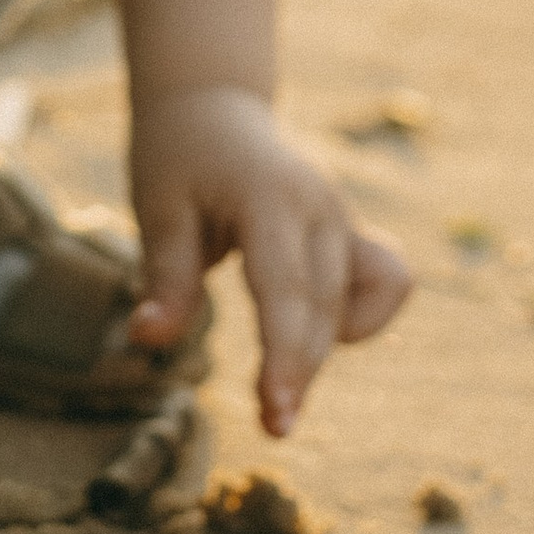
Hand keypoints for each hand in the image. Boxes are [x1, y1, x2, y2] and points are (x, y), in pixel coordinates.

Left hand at [125, 86, 411, 436]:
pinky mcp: (353, 230)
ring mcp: (344, 216)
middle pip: (323, 306)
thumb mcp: (157, 209)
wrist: (213, 106)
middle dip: (301, 371)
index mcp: (268, 196)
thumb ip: (164, 277)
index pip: (286, 287)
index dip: (284, 354)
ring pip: (356, 301)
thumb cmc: (178, 158)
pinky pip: (387, 281)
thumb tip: (146, 340)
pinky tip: (308, 327)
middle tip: (272, 427)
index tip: (277, 411)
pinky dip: (359, 316)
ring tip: (277, 385)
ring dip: (323, 350)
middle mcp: (320, 205)